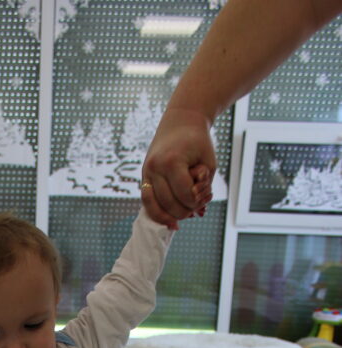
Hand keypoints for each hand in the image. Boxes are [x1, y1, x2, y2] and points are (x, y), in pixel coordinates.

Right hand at [141, 109, 216, 227]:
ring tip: (181, 219)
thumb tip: (198, 214)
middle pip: (169, 204)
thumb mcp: (209, 163)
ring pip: (153, 206)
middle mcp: (155, 167)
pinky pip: (146, 201)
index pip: (185, 195)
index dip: (197, 202)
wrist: (180, 122)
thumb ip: (204, 188)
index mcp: (172, 161)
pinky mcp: (143, 176)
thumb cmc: (198, 142)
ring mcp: (146, 172)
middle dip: (185, 211)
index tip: (205, 198)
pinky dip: (157, 213)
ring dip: (169, 217)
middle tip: (195, 209)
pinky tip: (169, 220)